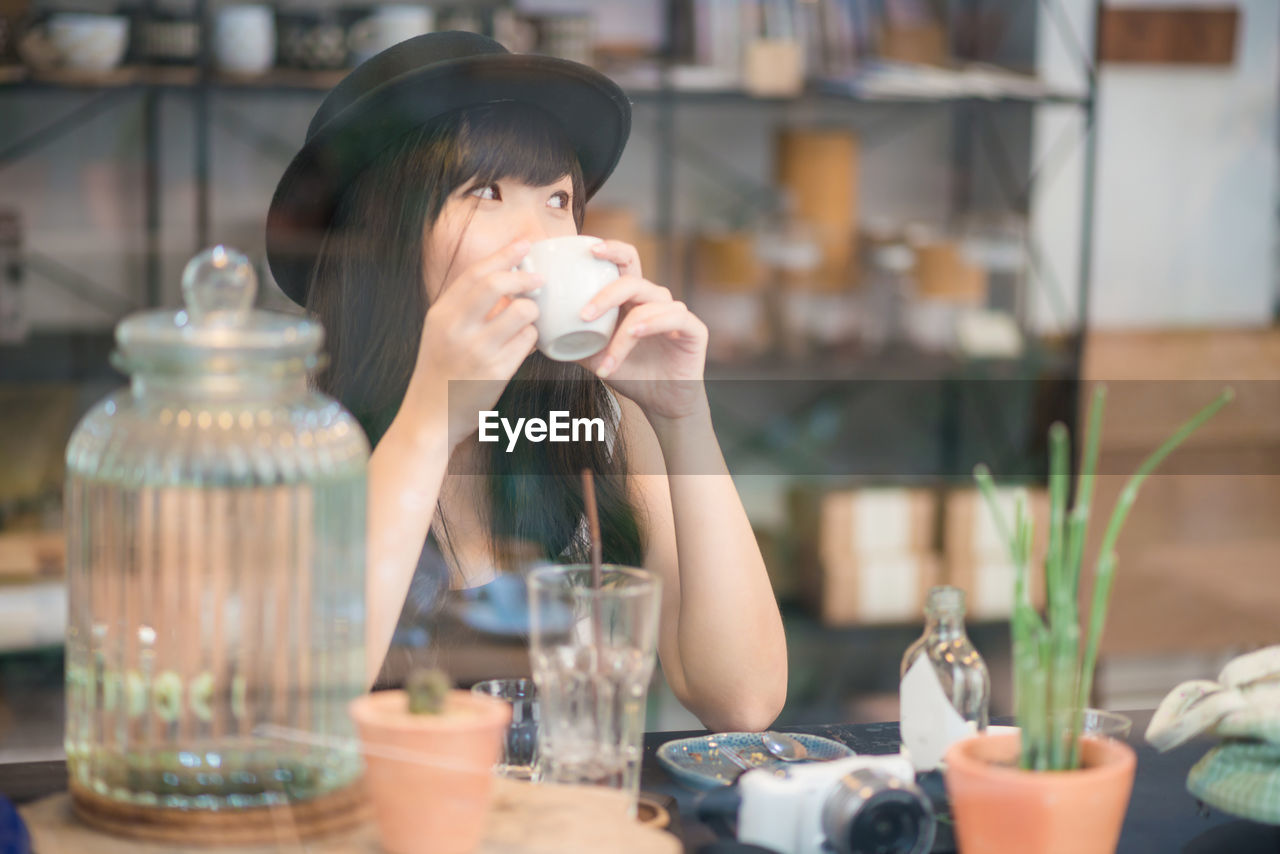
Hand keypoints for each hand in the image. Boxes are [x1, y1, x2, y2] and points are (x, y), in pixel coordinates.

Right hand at [403, 239, 544, 450]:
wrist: (431, 416)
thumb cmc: (440, 371)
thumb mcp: (440, 332)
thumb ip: (464, 306)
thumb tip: (502, 277)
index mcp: (441, 314)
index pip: (475, 273)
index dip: (503, 254)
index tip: (523, 244)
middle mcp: (456, 329)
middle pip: (496, 284)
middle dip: (523, 276)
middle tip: (538, 277)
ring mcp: (477, 350)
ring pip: (521, 312)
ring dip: (532, 311)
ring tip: (528, 319)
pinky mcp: (496, 372)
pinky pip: (528, 342)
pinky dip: (532, 337)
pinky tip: (527, 342)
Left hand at [576, 240, 708, 421]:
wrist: (661, 401)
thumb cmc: (630, 373)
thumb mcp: (594, 356)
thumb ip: (572, 338)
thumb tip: (535, 329)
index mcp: (632, 298)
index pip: (624, 262)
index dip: (610, 249)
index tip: (587, 249)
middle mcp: (655, 299)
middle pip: (633, 278)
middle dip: (606, 292)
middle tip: (584, 314)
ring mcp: (675, 312)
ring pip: (646, 306)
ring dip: (621, 334)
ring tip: (605, 360)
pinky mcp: (693, 328)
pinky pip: (672, 318)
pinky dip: (649, 326)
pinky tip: (634, 336)